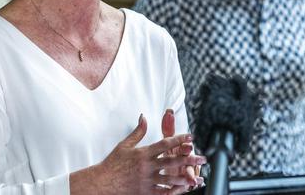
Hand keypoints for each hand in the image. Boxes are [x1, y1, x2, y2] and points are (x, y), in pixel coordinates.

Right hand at [91, 114, 205, 194]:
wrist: (102, 182)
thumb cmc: (113, 163)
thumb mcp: (125, 145)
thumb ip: (138, 132)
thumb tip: (144, 117)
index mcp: (143, 153)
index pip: (165, 143)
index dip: (179, 139)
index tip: (190, 137)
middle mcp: (147, 166)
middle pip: (172, 160)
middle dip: (189, 158)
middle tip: (202, 157)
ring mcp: (147, 180)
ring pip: (170, 178)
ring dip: (184, 177)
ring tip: (196, 176)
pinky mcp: (145, 192)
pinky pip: (162, 192)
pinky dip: (173, 191)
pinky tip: (181, 190)